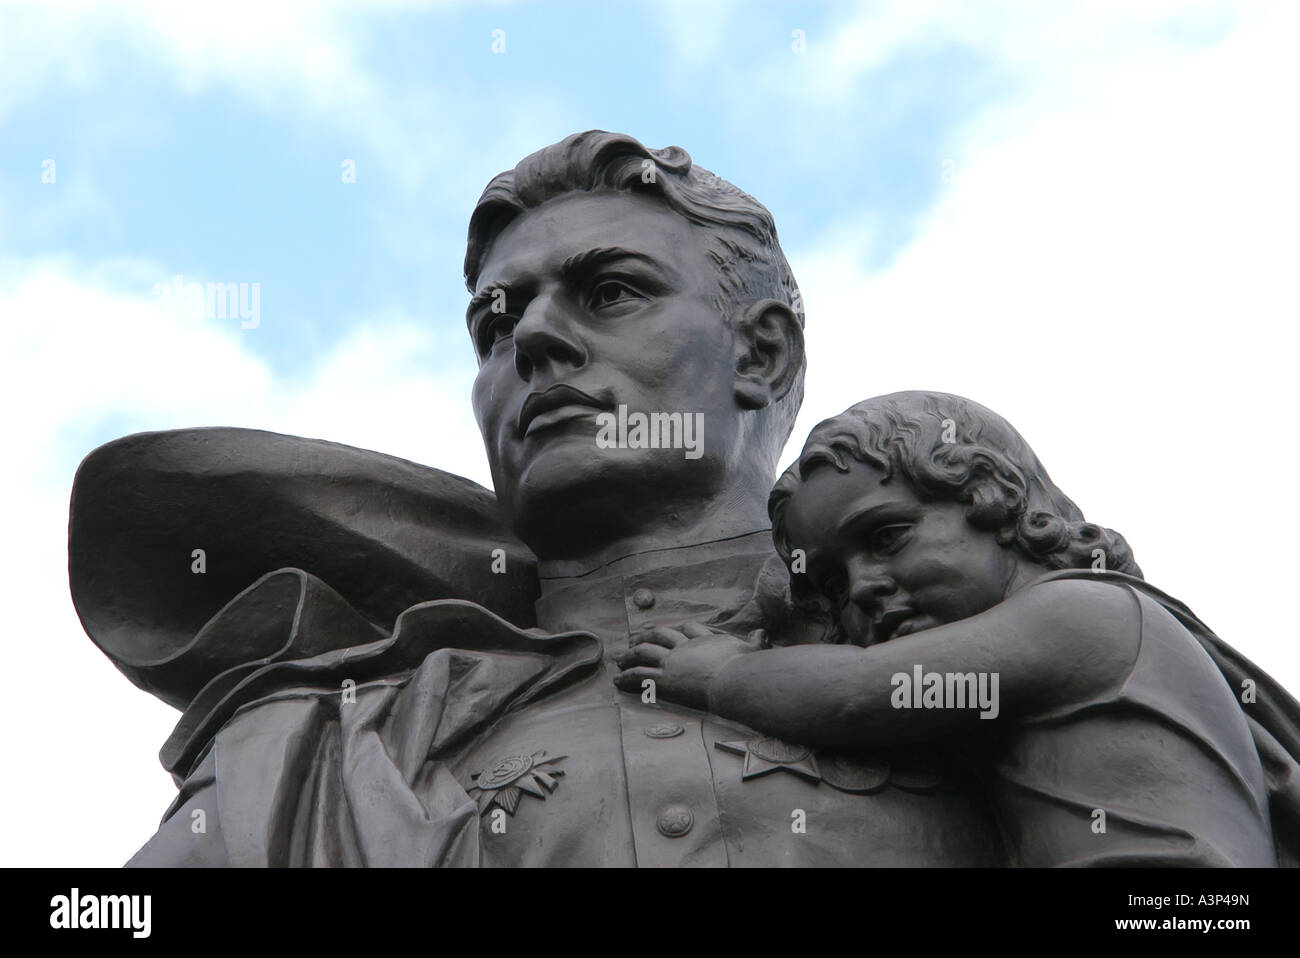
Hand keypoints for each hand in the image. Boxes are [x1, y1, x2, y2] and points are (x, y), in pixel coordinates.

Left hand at [614, 621, 761, 710]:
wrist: (733, 681)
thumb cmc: (744, 668)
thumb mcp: (752, 650)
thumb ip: (755, 642)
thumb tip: (763, 634)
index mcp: (704, 640)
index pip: (689, 629)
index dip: (679, 630)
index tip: (673, 630)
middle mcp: (685, 648)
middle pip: (661, 636)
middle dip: (647, 636)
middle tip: (636, 639)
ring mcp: (672, 663)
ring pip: (644, 652)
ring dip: (630, 655)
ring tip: (621, 658)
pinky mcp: (664, 680)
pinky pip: (640, 675)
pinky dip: (626, 676)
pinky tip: (618, 679)